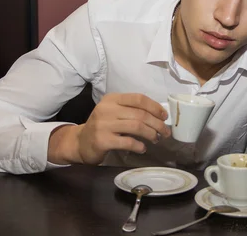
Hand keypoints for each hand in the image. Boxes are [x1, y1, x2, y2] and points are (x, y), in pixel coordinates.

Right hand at [49, 93, 170, 164]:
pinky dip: (139, 146)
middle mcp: (107, 109)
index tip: (164, 116)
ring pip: (136, 126)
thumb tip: (159, 115)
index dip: (154, 107)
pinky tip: (142, 148)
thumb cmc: (103, 126)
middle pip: (140, 114)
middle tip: (165, 132)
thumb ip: (131, 110)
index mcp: (112, 99)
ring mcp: (103, 125)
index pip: (138, 98)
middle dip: (157, 123)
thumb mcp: (114, 112)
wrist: (81, 142)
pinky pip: (128, 142)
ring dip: (151, 134)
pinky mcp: (102, 140)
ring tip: (156, 139)